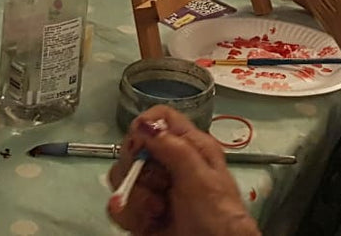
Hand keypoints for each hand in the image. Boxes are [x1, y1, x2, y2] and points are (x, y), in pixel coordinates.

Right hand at [108, 107, 257, 235]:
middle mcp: (170, 164)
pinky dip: (129, 214)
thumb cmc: (219, 217)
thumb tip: (146, 123)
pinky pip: (120, 204)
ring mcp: (155, 189)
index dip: (146, 127)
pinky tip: (148, 221)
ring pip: (123, 177)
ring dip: (136, 196)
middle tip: (158, 184)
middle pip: (134, 147)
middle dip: (137, 168)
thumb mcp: (200, 177)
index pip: (161, 118)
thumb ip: (173, 148)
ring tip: (158, 210)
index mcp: (191, 147)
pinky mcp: (142, 212)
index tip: (141, 146)